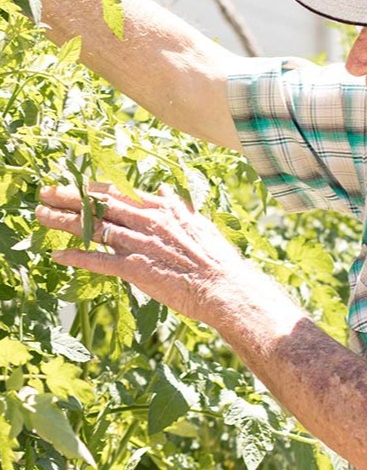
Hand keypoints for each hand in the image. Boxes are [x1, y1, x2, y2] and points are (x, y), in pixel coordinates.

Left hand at [36, 182, 242, 324]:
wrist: (223, 286)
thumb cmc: (216, 258)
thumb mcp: (199, 224)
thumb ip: (178, 207)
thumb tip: (163, 190)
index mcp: (164, 209)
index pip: (123, 192)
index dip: (96, 187)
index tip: (78, 183)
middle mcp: (149, 221)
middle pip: (102, 204)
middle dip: (71, 196)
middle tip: (47, 190)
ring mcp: (141, 244)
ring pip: (95, 228)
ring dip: (64, 221)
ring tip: (41, 214)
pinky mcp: (136, 269)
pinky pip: (100, 261)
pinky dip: (78, 257)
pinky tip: (58, 255)